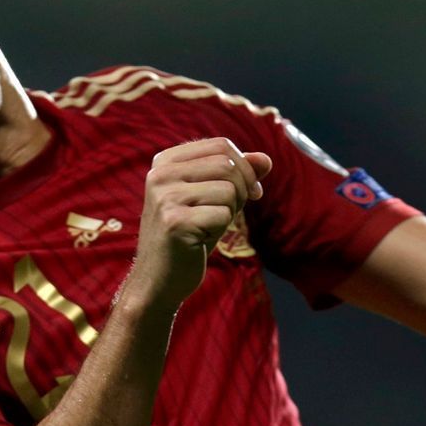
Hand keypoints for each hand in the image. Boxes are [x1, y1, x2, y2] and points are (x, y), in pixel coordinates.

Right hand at [125, 138, 272, 311]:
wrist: (158, 279)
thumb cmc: (189, 236)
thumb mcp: (214, 199)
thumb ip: (237, 175)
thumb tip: (266, 159)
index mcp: (165, 161)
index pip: (221, 145)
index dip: (245, 167)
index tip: (249, 192)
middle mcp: (160, 174)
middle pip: (227, 164)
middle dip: (241, 190)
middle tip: (227, 214)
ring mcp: (165, 197)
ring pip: (228, 190)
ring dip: (229, 213)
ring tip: (207, 228)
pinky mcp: (174, 221)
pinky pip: (223, 215)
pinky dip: (221, 230)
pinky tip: (200, 240)